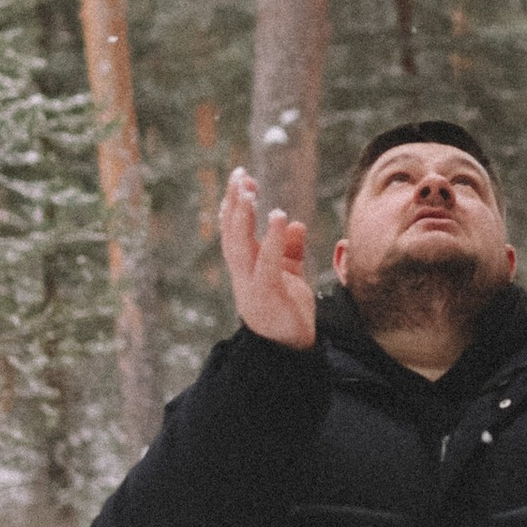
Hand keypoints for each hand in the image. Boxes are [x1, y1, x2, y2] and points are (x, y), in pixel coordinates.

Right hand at [219, 164, 316, 347]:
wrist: (292, 351)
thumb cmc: (289, 312)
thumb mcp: (291, 276)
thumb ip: (290, 251)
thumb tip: (295, 224)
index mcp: (245, 269)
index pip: (233, 233)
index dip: (233, 207)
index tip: (239, 181)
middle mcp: (241, 275)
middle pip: (231, 234)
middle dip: (234, 204)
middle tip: (240, 175)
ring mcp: (250, 286)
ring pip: (240, 246)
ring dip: (244, 216)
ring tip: (250, 190)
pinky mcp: (267, 294)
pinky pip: (267, 262)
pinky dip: (271, 239)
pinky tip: (278, 217)